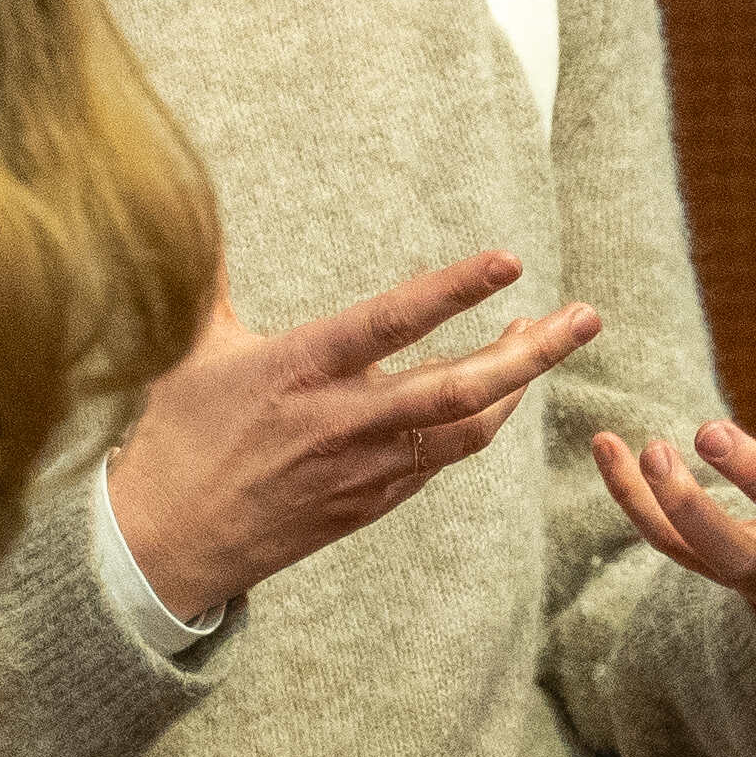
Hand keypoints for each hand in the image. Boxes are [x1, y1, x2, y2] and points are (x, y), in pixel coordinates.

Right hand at [109, 251, 601, 620]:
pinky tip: (495, 396)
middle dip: (533, 351)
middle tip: (586, 317)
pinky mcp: (371, 504)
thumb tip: (189, 211)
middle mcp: (343, 420)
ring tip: (545, 342)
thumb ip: (209, 277)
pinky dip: (477, 426)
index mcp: (301, 369)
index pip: (392, 321)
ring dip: (517, 387)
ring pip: (467, 430)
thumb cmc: (176, 436)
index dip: (454, 290)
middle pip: (461, 386)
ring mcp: (364, 468)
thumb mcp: (188, 348)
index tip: (511, 263)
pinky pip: (441, 461)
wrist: (169, 545)